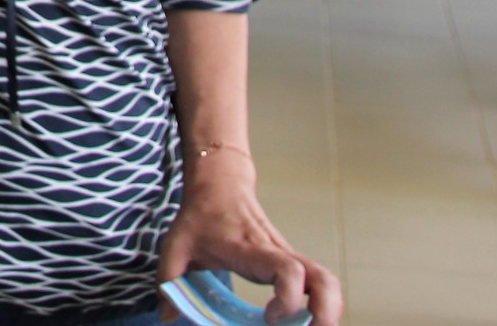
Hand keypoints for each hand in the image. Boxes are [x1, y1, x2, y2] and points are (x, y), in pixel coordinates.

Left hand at [156, 155, 340, 324]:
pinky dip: (323, 305)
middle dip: (327, 313)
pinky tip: (306, 323)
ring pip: (328, 281)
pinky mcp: (292, 262)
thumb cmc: (200, 216)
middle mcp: (278, 253)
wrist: (221, 185)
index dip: (288, 298)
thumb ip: (168, 280)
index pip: (288, 270)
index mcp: (252, 250)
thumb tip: (167, 317)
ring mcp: (289, 257)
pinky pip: (320, 283)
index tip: (270, 317)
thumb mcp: (175, 244)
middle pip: (324, 279)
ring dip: (330, 311)